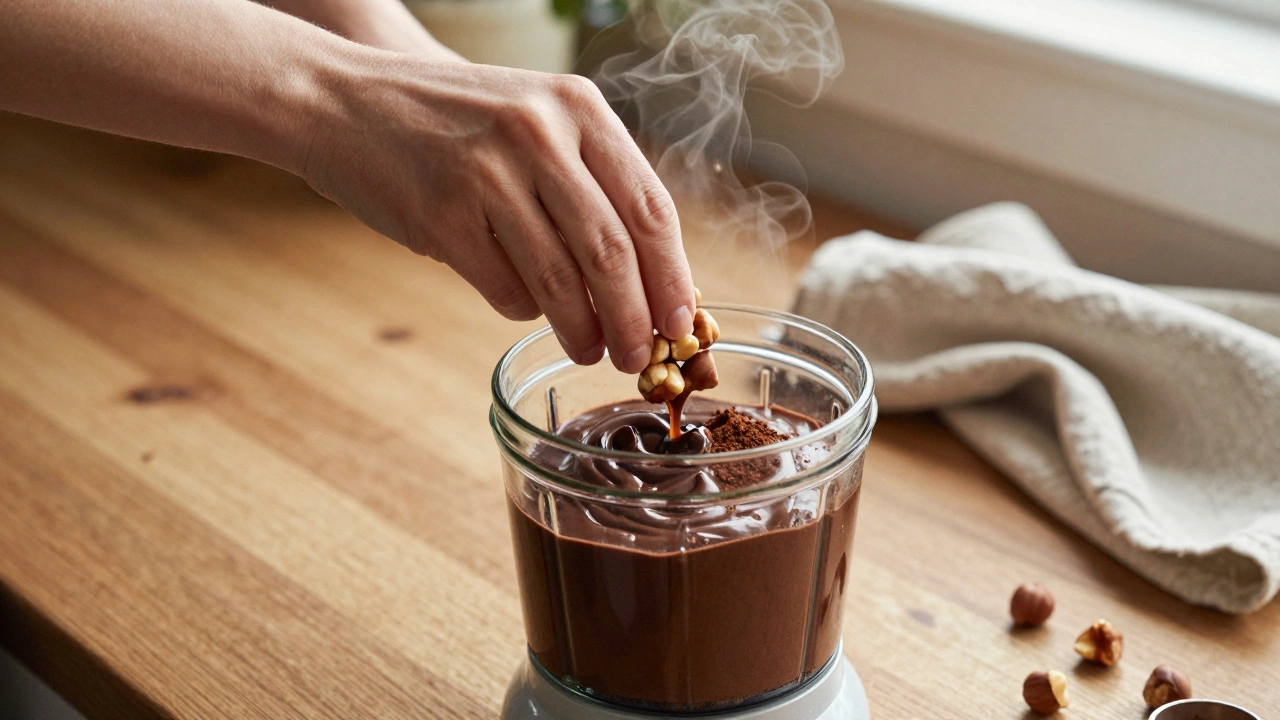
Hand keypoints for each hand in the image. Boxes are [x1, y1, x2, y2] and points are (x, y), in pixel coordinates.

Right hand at [299, 53, 695, 372]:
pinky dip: (522, 310)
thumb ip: (590, 181)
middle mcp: (539, 133)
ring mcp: (488, 173)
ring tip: (590, 351)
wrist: (344, 101)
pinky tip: (523, 305)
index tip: (683, 322)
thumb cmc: (456, 123)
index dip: (673, 276)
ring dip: (584, 331)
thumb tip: (649, 280)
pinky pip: (505, 289)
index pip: (651, 207)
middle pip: (613, 251)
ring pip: (562, 280)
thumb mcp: (535, 119)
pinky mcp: (442, 215)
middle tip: (639, 357)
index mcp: (578, 108)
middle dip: (636, 319)